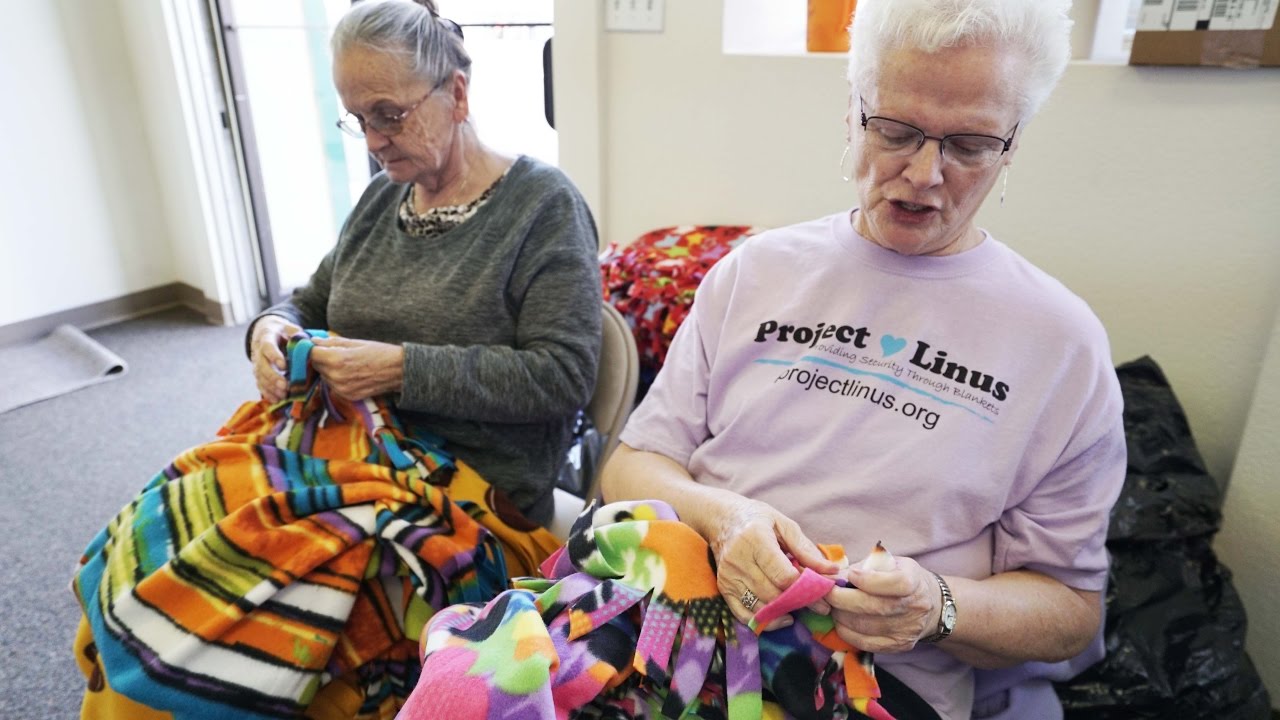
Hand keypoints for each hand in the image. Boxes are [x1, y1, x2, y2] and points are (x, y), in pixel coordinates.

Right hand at [250, 316, 301, 401]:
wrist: (266, 332)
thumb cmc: (282, 331)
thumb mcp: (289, 328)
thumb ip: (297, 334)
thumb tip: (307, 343)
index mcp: (266, 337)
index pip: (268, 347)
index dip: (275, 357)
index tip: (284, 367)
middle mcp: (258, 351)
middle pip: (262, 365)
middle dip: (273, 377)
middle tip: (285, 386)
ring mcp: (256, 363)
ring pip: (260, 377)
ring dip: (270, 388)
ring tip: (282, 396)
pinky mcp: (258, 372)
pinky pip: (260, 383)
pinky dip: (267, 393)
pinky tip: (276, 400)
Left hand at [309, 336, 404, 400]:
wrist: (398, 371)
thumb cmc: (379, 352)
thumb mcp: (354, 342)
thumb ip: (331, 342)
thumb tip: (313, 340)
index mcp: (336, 359)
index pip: (310, 354)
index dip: (310, 348)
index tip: (312, 345)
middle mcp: (336, 376)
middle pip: (315, 366)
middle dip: (319, 358)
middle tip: (331, 352)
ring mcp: (341, 389)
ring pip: (324, 376)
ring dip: (327, 369)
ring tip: (344, 363)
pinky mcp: (347, 396)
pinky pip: (333, 386)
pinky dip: (336, 379)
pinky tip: (349, 373)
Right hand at [708, 498, 839, 628]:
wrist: (722, 519)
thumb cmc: (757, 519)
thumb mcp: (784, 525)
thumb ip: (806, 549)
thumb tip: (830, 571)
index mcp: (756, 539)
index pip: (783, 575)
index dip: (806, 587)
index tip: (823, 591)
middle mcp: (739, 560)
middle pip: (773, 593)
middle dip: (800, 602)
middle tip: (820, 605)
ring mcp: (729, 576)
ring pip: (760, 606)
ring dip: (785, 612)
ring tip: (803, 608)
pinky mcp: (724, 587)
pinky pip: (744, 614)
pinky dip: (765, 621)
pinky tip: (782, 616)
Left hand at [826, 554, 938, 652]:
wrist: (928, 603)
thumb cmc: (898, 575)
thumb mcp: (887, 562)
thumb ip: (862, 567)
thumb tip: (832, 575)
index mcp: (914, 581)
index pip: (896, 583)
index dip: (869, 581)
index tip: (851, 575)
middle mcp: (914, 607)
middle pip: (875, 607)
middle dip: (843, 599)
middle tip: (826, 592)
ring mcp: (907, 630)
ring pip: (866, 626)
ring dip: (841, 616)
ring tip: (831, 606)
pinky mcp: (898, 646)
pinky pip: (866, 643)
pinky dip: (847, 632)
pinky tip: (840, 621)